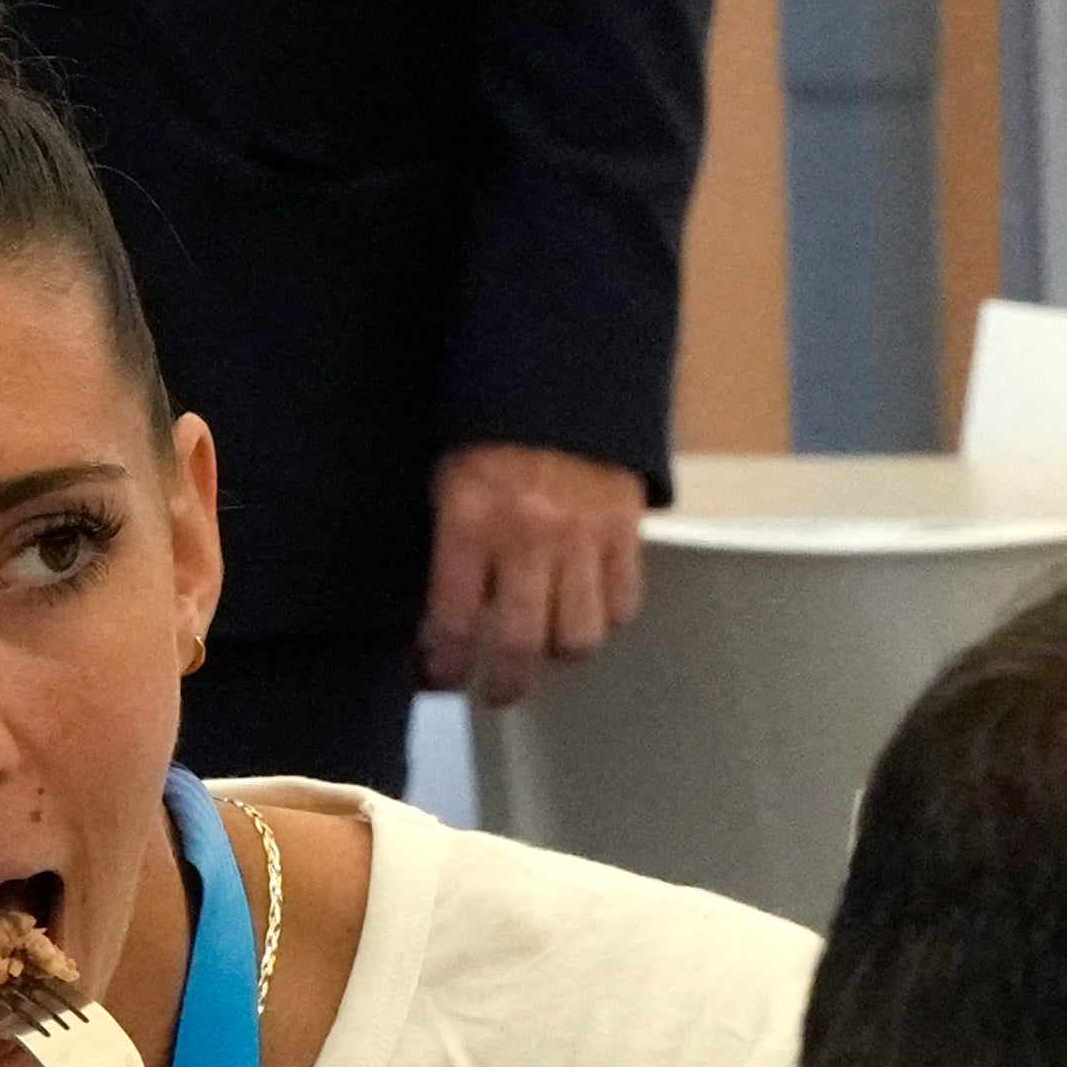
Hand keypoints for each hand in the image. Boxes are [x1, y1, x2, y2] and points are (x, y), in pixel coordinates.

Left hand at [415, 441, 648, 709]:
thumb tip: (446, 615)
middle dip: (504, 682)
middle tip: (494, 692)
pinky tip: (584, 612)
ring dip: (557, 654)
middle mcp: (528, 538)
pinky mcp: (626, 532)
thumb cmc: (489, 429)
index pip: (452, 622)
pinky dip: (604, 619)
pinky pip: (622, 603)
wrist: (560, 375)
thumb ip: (450, 548)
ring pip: (578, 635)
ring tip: (544, 651)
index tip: (440, 679)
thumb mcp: (446, 480)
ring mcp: (583, 538)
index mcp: (469, 521)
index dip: (443, 665)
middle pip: (520, 644)